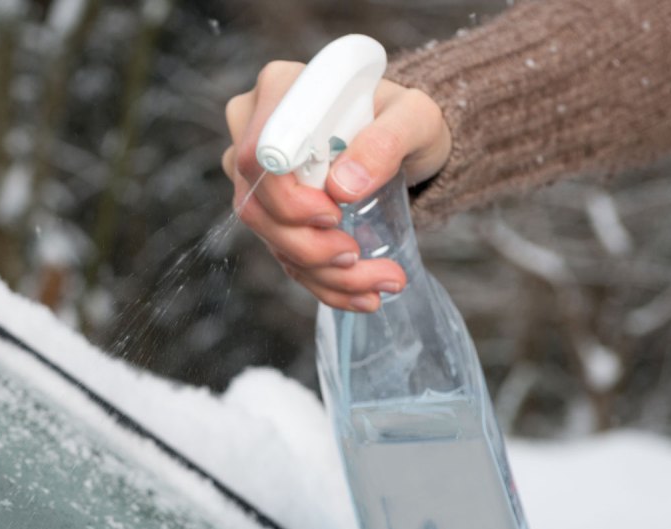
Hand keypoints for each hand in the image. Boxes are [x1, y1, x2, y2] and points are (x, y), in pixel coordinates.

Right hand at [221, 61, 451, 311]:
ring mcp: (257, 175)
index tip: (335, 214)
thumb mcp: (416, 117)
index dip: (287, 196)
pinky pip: (283, 254)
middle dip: (307, 246)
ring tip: (379, 282)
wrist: (404, 141)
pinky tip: (361, 295)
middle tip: (357, 256)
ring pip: (268, 236)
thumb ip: (387, 141)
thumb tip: (344, 187)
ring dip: (321, 273)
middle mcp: (254, 130)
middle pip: (255, 204)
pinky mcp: (270, 210)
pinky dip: (323, 283)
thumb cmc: (406, 118)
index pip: (258, 154)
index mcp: (281, 91)